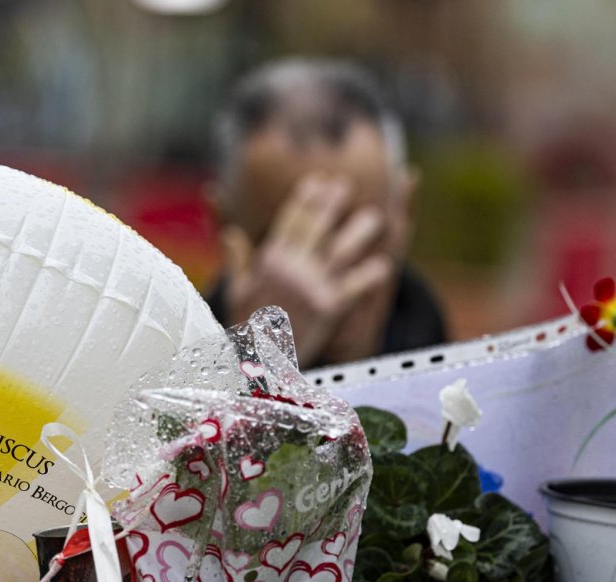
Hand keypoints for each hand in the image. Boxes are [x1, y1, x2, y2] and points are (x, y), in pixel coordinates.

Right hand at [220, 174, 392, 364]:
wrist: (257, 364)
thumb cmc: (247, 327)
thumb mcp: (237, 291)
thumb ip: (238, 260)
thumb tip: (231, 234)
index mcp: (270, 261)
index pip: (291, 221)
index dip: (306, 199)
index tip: (318, 183)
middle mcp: (291, 269)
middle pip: (316, 227)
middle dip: (331, 204)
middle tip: (345, 187)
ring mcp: (311, 287)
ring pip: (341, 251)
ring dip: (359, 233)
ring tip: (375, 218)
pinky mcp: (329, 308)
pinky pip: (355, 286)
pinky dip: (369, 276)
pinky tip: (384, 267)